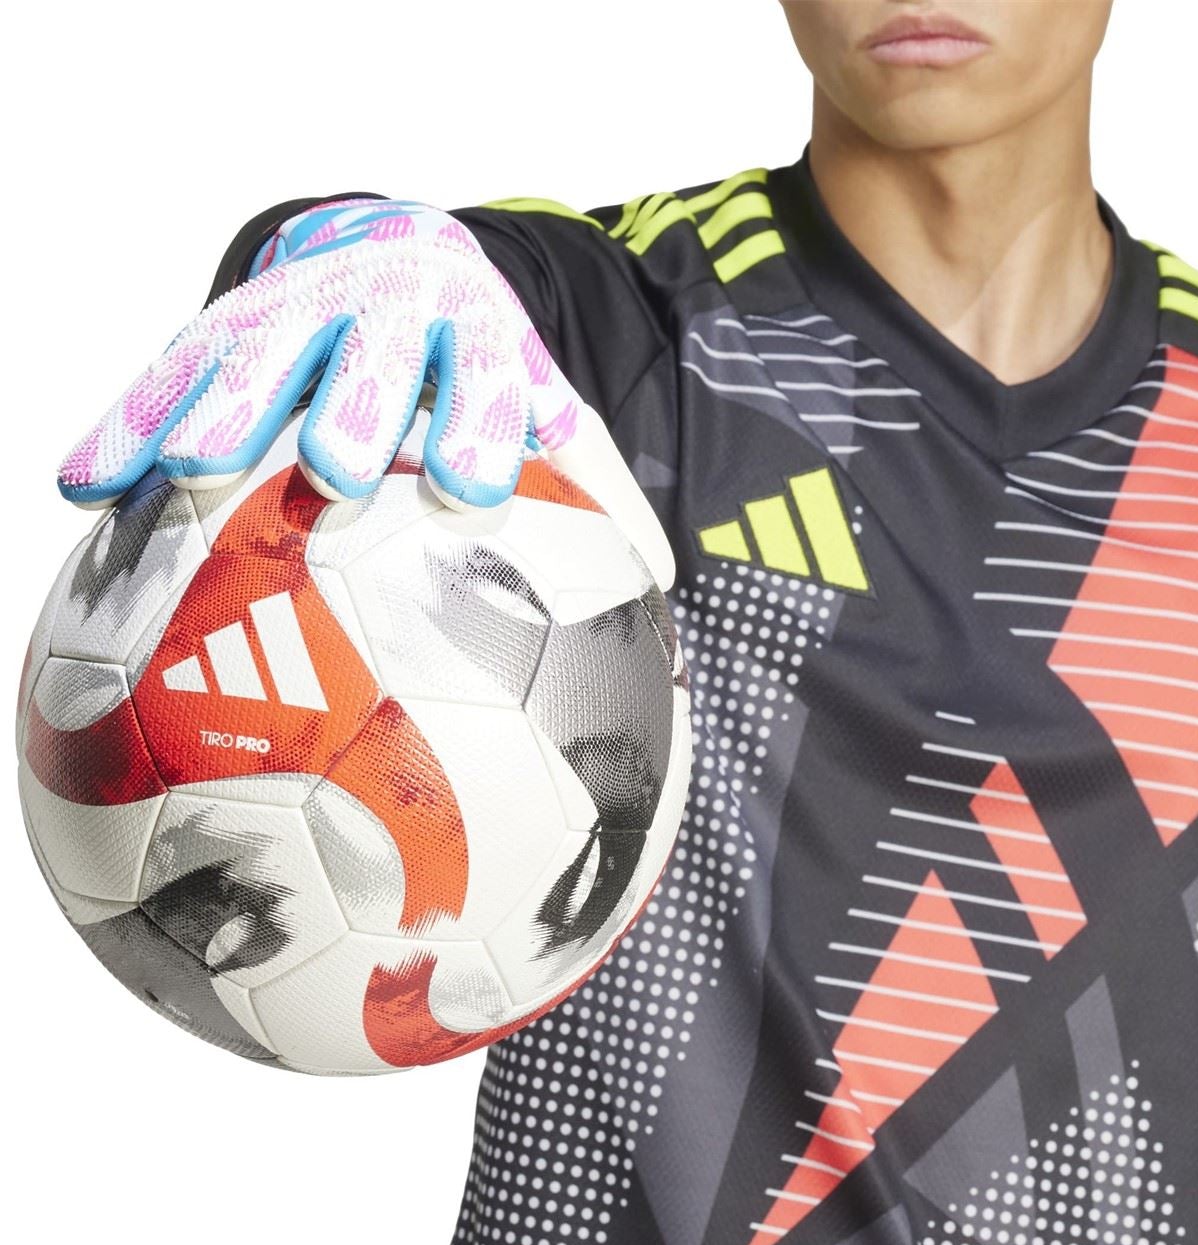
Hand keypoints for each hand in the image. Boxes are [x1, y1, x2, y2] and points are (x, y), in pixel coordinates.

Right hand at [58, 199, 673, 588]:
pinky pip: (165, 374)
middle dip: (349, 403)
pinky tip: (87, 484)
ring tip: (187, 471)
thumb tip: (661, 588)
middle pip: (361, 354)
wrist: (400, 255)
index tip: (469, 485)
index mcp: (467, 330)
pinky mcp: (225, 325)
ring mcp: (294, 310)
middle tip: (338, 465)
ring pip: (250, 356)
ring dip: (219, 411)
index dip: (470, 419)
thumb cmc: (473, 365)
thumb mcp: (537, 402)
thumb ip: (589, 484)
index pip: (475, 372)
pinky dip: (126, 425)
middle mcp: (378, 309)